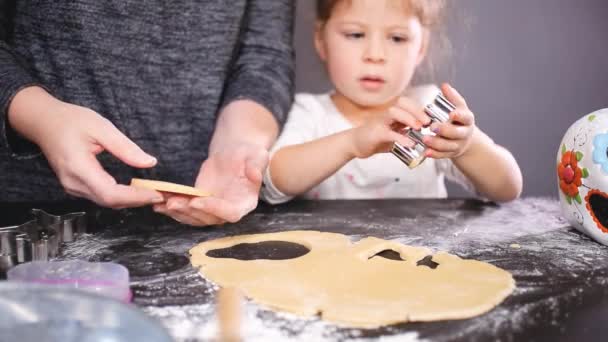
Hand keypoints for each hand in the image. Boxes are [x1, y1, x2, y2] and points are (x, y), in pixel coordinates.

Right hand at [8, 87, 163, 207]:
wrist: (43, 122)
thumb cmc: (70, 120)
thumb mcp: (102, 127)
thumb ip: (125, 147)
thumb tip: (149, 162)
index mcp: (79, 168)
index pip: (111, 193)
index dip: (135, 197)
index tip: (156, 194)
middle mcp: (74, 183)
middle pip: (109, 201)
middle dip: (136, 200)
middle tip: (160, 194)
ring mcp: (72, 187)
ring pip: (105, 202)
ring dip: (129, 200)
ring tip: (151, 193)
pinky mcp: (74, 186)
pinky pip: (99, 197)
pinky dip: (119, 197)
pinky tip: (134, 191)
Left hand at [153, 143, 267, 225]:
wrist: (236, 155)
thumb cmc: (249, 155)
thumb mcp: (257, 156)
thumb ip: (257, 166)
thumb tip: (255, 175)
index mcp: (245, 203)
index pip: (230, 213)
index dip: (214, 209)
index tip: (198, 200)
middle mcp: (228, 210)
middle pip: (208, 219)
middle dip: (189, 212)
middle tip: (172, 202)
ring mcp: (212, 209)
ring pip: (193, 217)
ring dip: (177, 212)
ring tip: (160, 203)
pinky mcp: (199, 203)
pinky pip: (185, 209)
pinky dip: (171, 207)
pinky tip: (158, 201)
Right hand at [350, 96, 430, 157]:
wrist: (354, 144)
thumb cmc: (374, 139)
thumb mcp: (392, 135)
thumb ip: (404, 133)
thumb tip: (421, 137)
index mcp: (392, 114)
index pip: (407, 104)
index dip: (419, 108)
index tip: (430, 118)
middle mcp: (386, 115)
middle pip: (402, 103)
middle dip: (416, 110)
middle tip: (427, 122)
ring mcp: (379, 122)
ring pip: (394, 113)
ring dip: (409, 119)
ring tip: (419, 128)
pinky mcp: (375, 133)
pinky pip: (389, 132)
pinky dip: (401, 138)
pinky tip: (410, 144)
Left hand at [422, 83, 475, 158]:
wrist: (465, 139)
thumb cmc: (459, 120)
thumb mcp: (459, 108)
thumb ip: (452, 98)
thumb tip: (444, 85)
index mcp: (467, 120)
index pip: (465, 117)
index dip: (459, 116)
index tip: (451, 113)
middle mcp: (465, 133)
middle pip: (456, 133)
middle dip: (444, 130)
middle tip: (432, 126)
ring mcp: (458, 145)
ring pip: (448, 146)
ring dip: (436, 143)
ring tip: (424, 139)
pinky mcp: (451, 154)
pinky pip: (443, 155)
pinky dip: (434, 154)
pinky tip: (425, 152)